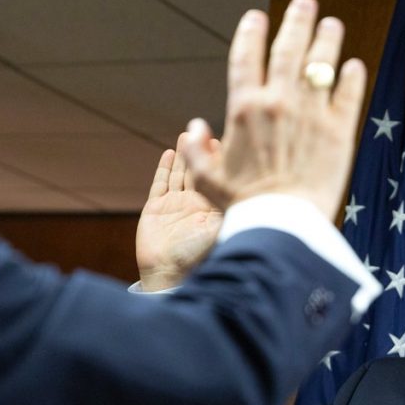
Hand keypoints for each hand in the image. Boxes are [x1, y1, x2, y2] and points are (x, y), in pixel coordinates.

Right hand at [136, 133, 222, 291]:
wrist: (167, 274)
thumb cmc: (197, 257)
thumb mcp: (219, 230)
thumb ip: (229, 209)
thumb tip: (248, 191)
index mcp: (212, 210)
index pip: (218, 179)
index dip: (219, 161)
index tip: (224, 141)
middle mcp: (194, 206)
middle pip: (199, 172)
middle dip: (202, 152)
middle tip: (205, 130)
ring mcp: (175, 206)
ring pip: (180, 174)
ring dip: (184, 155)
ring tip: (188, 134)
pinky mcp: (156, 209)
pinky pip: (160, 184)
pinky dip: (164, 168)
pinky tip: (169, 152)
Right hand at [181, 0, 366, 221]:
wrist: (283, 226)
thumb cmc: (244, 207)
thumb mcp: (208, 181)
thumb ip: (198, 152)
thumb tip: (195, 128)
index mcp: (244, 109)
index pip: (247, 56)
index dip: (251, 32)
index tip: (256, 17)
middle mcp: (279, 102)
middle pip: (289, 48)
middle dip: (297, 20)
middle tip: (305, 3)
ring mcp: (312, 113)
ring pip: (322, 64)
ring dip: (327, 39)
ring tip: (332, 25)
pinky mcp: (340, 131)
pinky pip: (348, 94)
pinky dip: (352, 77)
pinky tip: (353, 67)